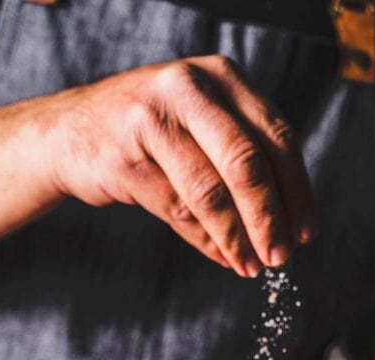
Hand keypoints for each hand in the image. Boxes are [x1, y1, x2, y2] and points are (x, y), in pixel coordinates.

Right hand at [49, 55, 315, 276]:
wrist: (68, 134)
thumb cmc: (148, 134)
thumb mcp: (199, 127)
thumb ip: (241, 157)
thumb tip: (285, 225)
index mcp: (220, 76)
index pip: (275, 135)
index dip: (296, 189)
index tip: (306, 232)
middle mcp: (188, 88)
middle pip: (246, 161)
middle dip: (268, 217)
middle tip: (281, 256)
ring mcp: (152, 120)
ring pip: (210, 191)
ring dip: (236, 238)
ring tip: (251, 266)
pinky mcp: (126, 158)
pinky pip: (177, 210)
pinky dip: (206, 240)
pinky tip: (222, 257)